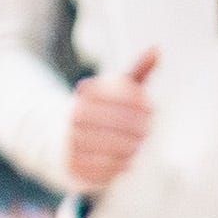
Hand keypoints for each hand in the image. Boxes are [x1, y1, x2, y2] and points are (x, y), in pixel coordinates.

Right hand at [68, 47, 161, 192]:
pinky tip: (127, 158)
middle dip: (139, 127)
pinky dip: (121, 164)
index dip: (140, 105)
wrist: (60, 138)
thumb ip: (136, 72)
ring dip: (132, 146)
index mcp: (83, 98)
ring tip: (138, 144)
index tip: (151, 108)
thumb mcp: (114, 90)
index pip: (119, 98)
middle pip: (119, 124)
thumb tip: (157, 50)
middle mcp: (73, 119)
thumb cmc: (98, 112)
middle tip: (148, 129)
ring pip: (114, 146)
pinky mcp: (74, 166)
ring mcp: (72, 143)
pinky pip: (106, 167)